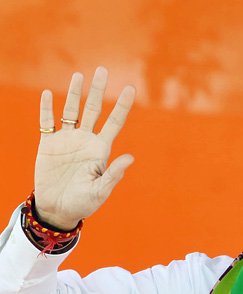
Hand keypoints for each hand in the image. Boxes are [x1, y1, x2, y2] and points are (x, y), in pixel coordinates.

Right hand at [34, 66, 135, 229]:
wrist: (58, 209)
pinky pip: (47, 123)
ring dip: (73, 93)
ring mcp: (67, 140)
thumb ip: (114, 174)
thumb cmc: (83, 203)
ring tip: (78, 75)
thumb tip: (130, 157)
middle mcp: (86, 140)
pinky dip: (47, 109)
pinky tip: (47, 95)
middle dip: (98, 90)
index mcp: (101, 149)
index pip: (115, 122)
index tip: (131, 88)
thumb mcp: (101, 190)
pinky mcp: (49, 145)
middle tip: (102, 70)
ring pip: (71, 111)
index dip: (123, 105)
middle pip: (94, 109)